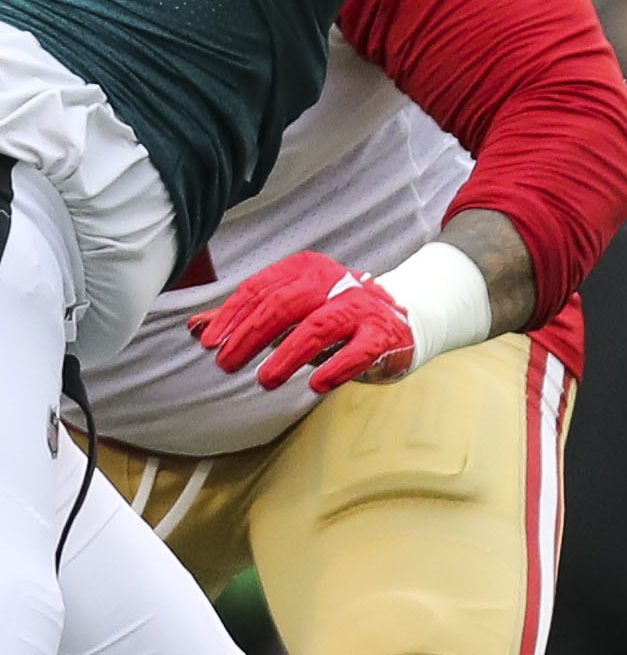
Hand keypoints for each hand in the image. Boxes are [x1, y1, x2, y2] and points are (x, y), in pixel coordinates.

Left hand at [188, 251, 415, 392]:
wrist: (404, 316)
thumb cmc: (336, 316)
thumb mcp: (291, 312)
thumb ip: (246, 318)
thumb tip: (194, 327)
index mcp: (307, 270)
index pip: (260, 289)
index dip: (231, 316)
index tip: (210, 343)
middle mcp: (335, 282)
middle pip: (284, 305)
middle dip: (251, 335)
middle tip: (227, 363)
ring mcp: (362, 307)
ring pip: (319, 326)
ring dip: (288, 354)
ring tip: (265, 379)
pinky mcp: (384, 333)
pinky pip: (359, 350)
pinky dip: (337, 366)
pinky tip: (316, 384)